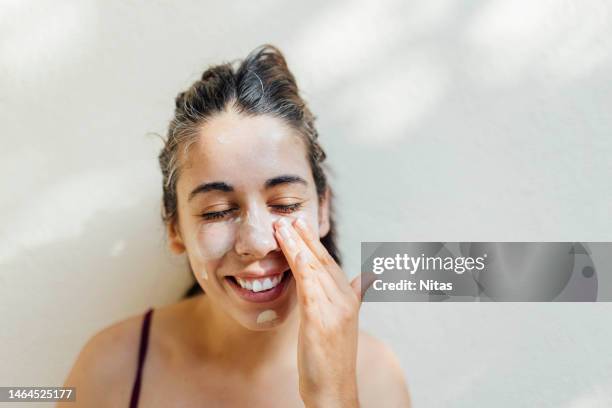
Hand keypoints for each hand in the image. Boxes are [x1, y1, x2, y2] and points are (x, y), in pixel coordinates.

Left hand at [274, 217, 373, 407]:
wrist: (334, 391)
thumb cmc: (333, 359)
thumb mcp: (344, 323)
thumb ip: (354, 295)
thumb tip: (366, 276)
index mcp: (349, 300)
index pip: (329, 263)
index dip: (314, 242)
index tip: (300, 223)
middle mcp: (345, 301)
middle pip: (322, 261)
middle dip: (304, 237)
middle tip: (289, 217)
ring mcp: (335, 311)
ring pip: (314, 270)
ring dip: (297, 246)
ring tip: (282, 227)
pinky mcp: (322, 323)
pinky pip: (311, 290)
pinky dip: (303, 270)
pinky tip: (295, 254)